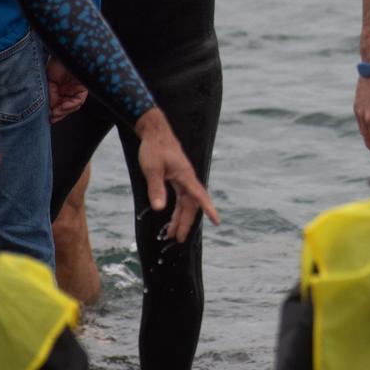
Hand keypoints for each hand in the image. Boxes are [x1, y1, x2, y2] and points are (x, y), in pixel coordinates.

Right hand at [44, 56, 86, 122]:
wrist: (63, 54)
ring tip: (56, 112)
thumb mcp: (47, 83)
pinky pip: (78, 101)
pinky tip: (64, 106)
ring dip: (63, 111)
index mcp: (57, 89)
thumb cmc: (54, 64)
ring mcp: (74, 90)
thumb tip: (47, 111)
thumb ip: (48, 96)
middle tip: (51, 118)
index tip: (46, 119)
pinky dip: (71, 105)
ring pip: (71, 106)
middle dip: (58, 114)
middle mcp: (66, 91)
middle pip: (64, 108)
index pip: (56, 105)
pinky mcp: (82, 88)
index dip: (52, 113)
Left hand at [134, 108, 217, 241]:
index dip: (209, 209)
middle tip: (178, 239)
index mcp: (185, 176)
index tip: (217, 221)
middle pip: (191, 204)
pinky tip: (171, 217)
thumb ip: (156, 189)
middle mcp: (187, 178)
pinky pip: (180, 197)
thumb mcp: (152, 169)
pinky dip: (177, 209)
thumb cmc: (154, 147)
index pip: (199, 196)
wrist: (153, 131)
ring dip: (180, 218)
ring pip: (185, 203)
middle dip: (186, 222)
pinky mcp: (176, 177)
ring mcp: (182, 178)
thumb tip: (160, 210)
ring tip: (172, 234)